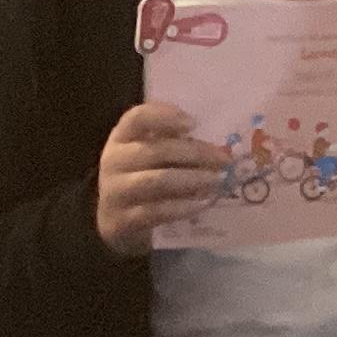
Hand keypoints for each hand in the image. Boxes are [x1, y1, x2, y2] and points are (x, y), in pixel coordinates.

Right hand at [95, 101, 226, 256]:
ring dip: (192, 179)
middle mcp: (113, 160)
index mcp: (121, 137)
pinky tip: (203, 203)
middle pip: (155, 150)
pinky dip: (182, 206)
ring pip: (156, 181)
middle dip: (195, 153)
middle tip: (223, 159)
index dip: (164, 117)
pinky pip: (156, 211)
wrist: (115, 220)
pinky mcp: (122, 220)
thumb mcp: (150, 154)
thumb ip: (173, 142)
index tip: (193, 124)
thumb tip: (216, 145)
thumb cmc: (141, 176)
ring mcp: (115, 191)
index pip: (137, 118)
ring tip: (217, 180)